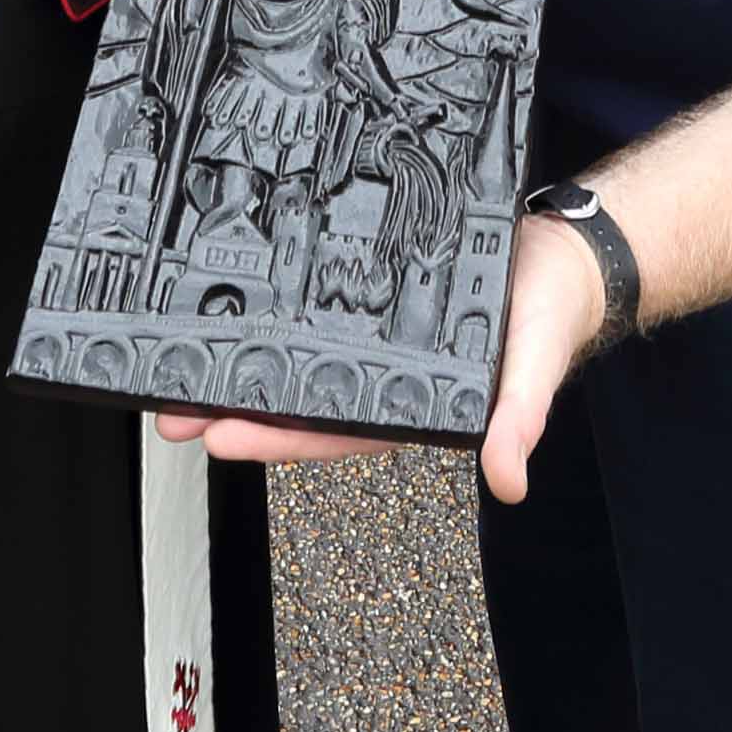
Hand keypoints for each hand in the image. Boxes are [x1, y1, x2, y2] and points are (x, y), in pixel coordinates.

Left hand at [149, 210, 606, 489]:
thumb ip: (518, 418)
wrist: (562, 253)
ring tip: (177, 371)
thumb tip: (507, 478)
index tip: (221, 434)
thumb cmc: (550, 313)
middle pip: (298, 401)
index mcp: (416, 402)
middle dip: (234, 408)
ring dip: (242, 369)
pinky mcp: (375, 300)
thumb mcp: (534, 365)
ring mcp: (378, 341)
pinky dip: (275, 319)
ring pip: (297, 362)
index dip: (275, 435)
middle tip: (169, 409)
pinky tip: (236, 314)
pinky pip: (315, 316)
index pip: (332, 429)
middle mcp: (388, 376)